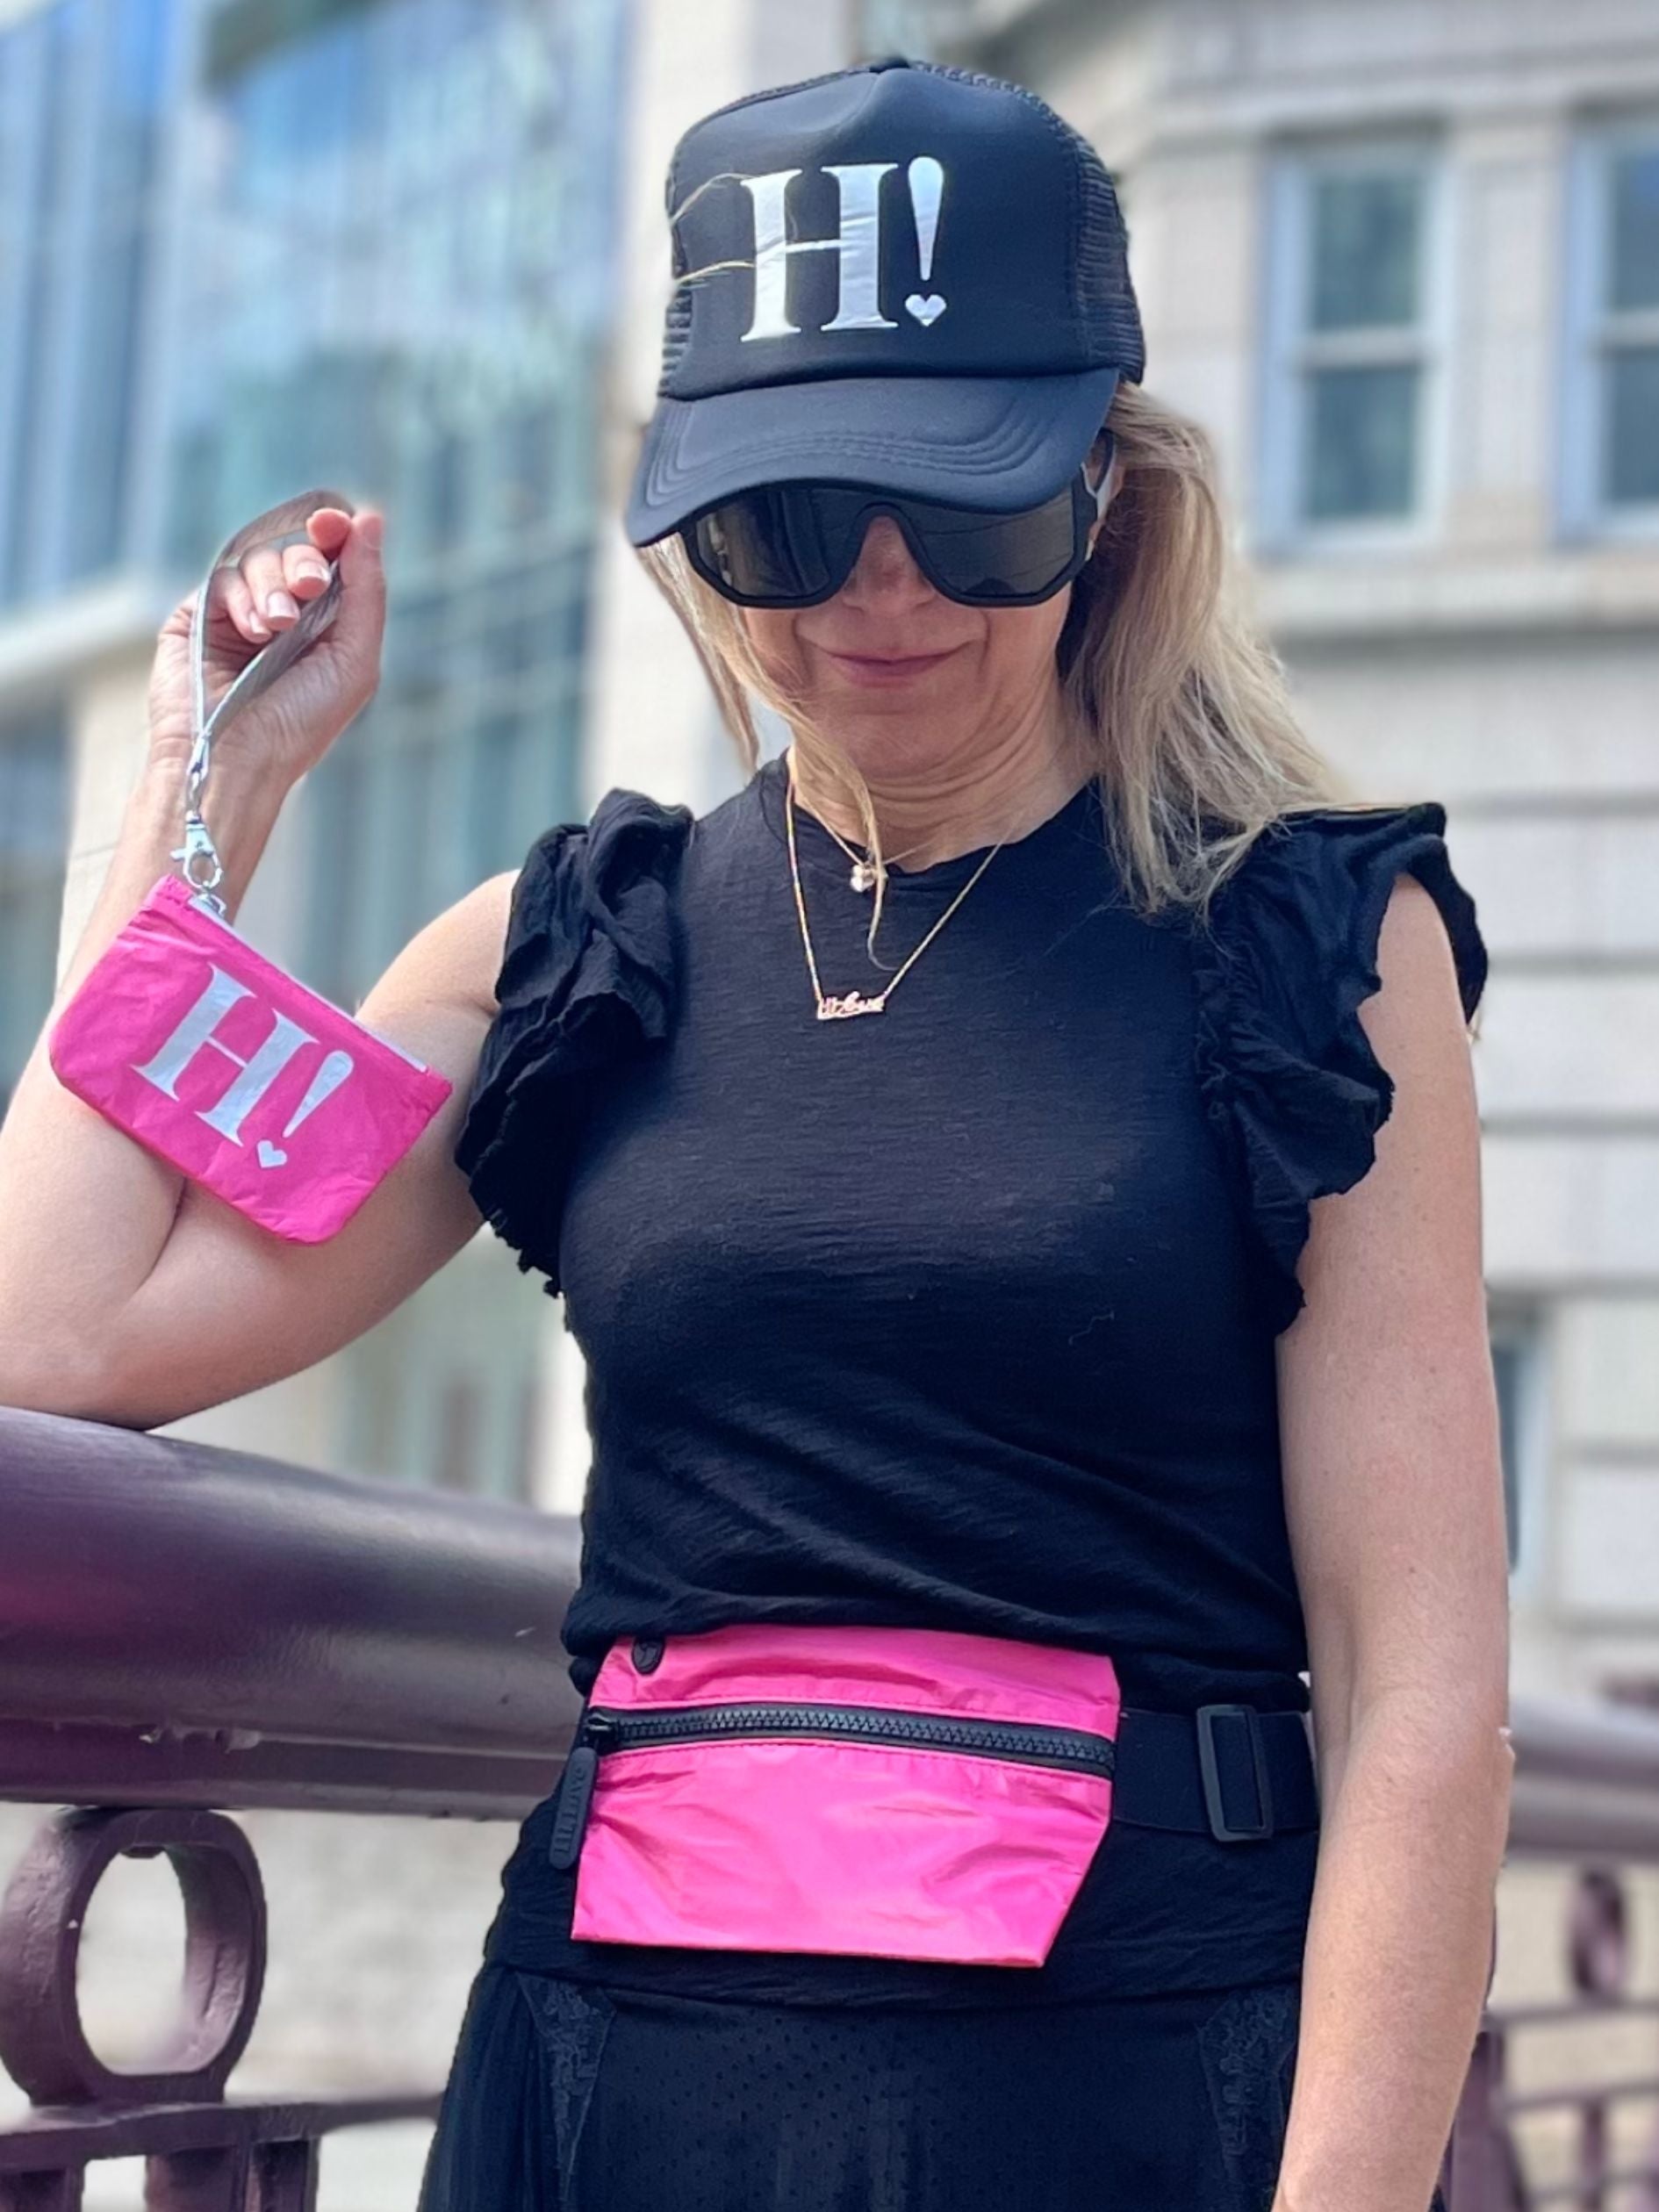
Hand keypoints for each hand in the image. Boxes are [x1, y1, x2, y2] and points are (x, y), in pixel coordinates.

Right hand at [146, 500, 386, 792]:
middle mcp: (286, 614)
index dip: (335, 532)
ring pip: (258, 558)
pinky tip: (252, 630)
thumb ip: (368, 591)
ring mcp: (241, 613)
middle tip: (309, 587)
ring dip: (273, 583)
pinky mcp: (201, 616)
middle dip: (306, 561)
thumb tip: (370, 519)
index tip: (332, 522)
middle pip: (297, 551)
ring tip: (276, 626)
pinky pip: (222, 576)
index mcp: (328, 625)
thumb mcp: (355, 659)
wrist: (237, 757)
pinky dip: (241, 596)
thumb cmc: (301, 723)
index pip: (334, 559)